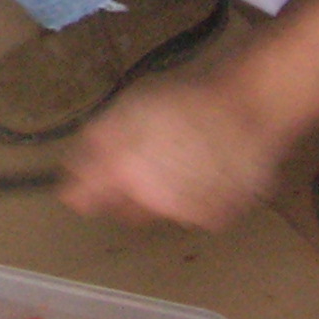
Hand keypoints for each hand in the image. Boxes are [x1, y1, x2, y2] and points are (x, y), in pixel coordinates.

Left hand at [54, 75, 295, 231]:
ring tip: (183, 158)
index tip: (80, 186)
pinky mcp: (217, 219)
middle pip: (125, 212)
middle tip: (143, 162)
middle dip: (127, 193)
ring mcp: (187, 214)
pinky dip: (196, 198)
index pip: (82, 200)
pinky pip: (195, 214)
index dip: (79, 192)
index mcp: (125, 171)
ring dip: (164, 195)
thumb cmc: (185, 100)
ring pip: (162, 213)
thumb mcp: (128, 108)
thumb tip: (68, 173)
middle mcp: (152, 200)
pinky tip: (207, 168)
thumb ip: (94, 143)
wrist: (249, 106)